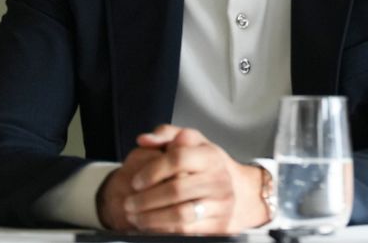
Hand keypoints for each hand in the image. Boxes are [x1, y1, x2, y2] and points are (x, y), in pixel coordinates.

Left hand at [97, 124, 267, 232]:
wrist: (239, 191)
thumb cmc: (207, 165)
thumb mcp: (192, 143)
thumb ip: (167, 135)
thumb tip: (144, 140)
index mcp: (211, 156)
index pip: (179, 158)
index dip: (152, 171)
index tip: (136, 181)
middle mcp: (219, 179)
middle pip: (176, 190)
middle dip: (146, 199)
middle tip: (129, 203)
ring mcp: (221, 205)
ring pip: (180, 215)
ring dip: (151, 218)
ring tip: (136, 216)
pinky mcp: (219, 227)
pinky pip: (185, 232)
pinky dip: (163, 231)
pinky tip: (150, 227)